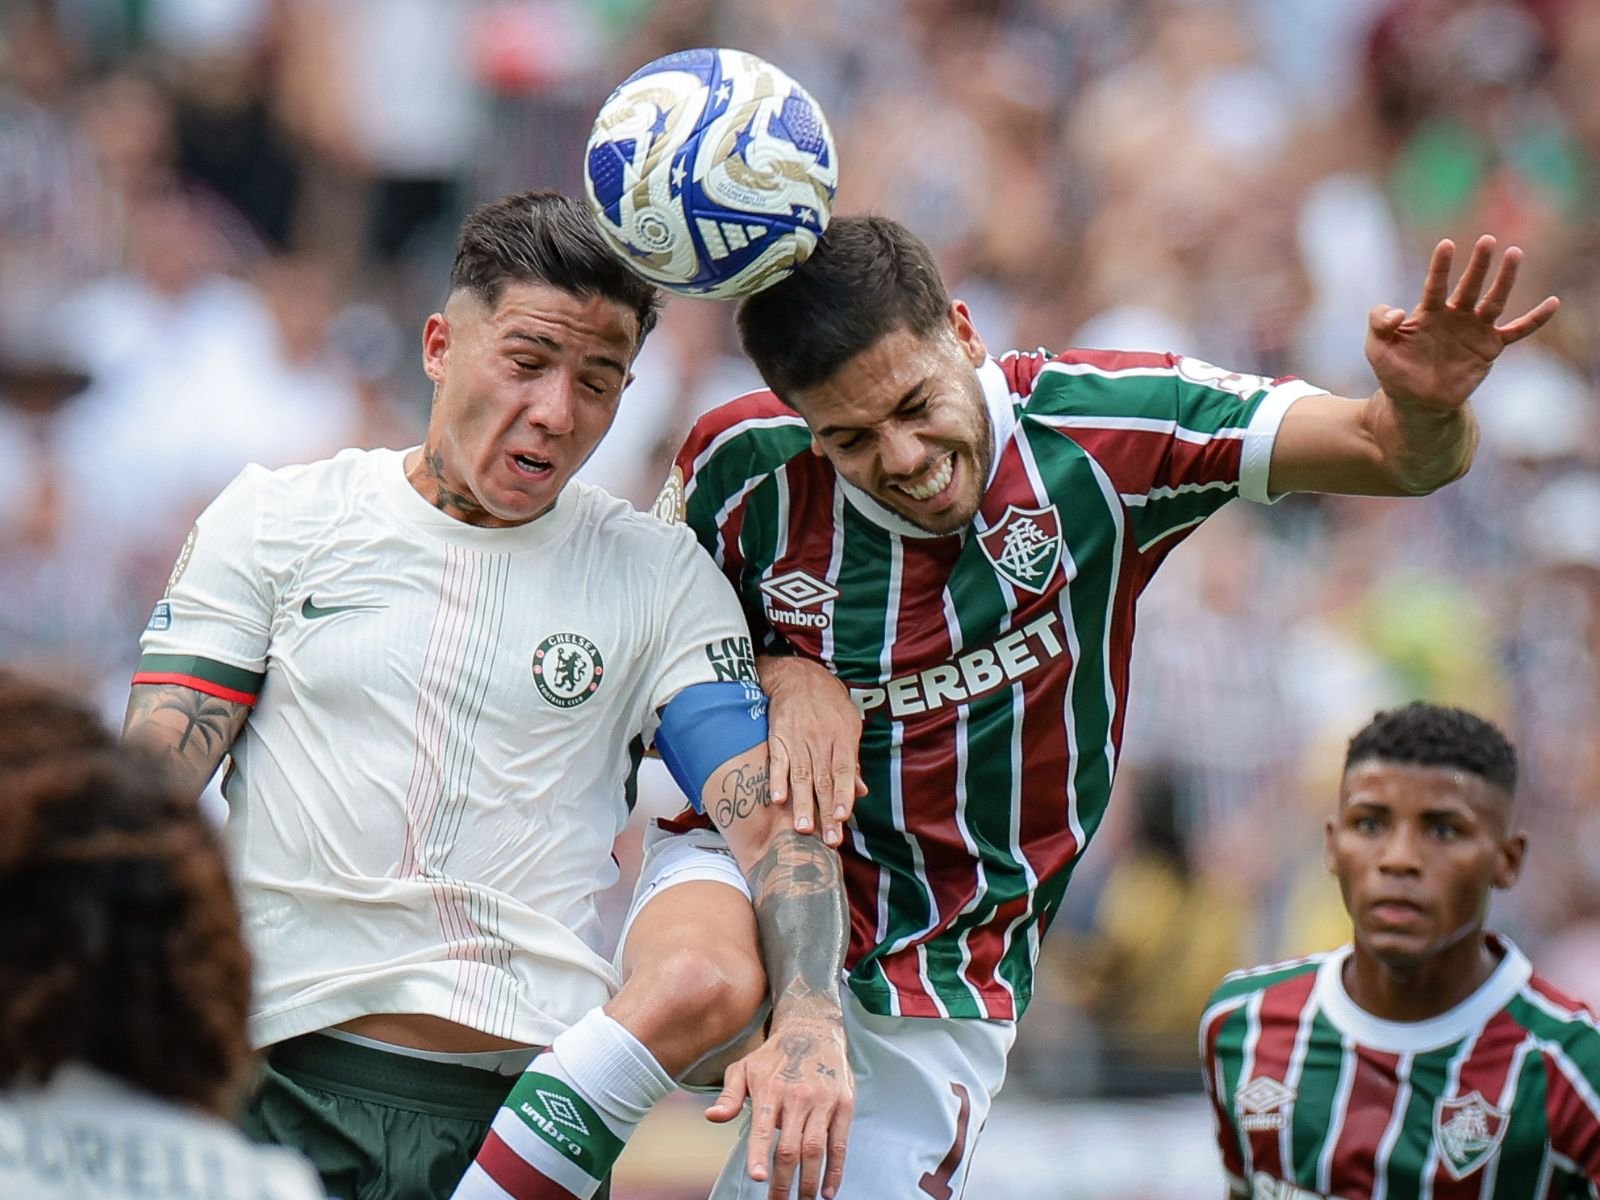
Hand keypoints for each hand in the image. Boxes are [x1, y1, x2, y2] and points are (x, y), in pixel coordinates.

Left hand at [705, 1016, 853, 1199]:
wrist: (813, 1029)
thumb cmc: (774, 1055)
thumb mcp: (744, 1068)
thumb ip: (729, 1096)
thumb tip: (712, 1117)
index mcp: (770, 1089)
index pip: (764, 1128)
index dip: (760, 1154)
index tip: (758, 1177)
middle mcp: (798, 1096)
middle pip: (791, 1147)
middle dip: (784, 1182)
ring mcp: (823, 1101)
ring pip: (816, 1149)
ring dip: (810, 1181)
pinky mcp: (844, 1104)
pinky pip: (840, 1143)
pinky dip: (836, 1170)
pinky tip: (828, 1190)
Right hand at [758, 655, 866, 847]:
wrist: (799, 678)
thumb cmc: (830, 704)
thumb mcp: (850, 725)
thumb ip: (852, 760)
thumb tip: (861, 791)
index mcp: (842, 739)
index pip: (843, 772)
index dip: (844, 795)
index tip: (843, 817)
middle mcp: (819, 742)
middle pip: (823, 781)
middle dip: (826, 812)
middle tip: (829, 839)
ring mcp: (797, 741)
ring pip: (801, 777)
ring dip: (802, 804)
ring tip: (804, 829)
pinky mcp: (778, 739)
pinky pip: (777, 763)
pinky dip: (777, 781)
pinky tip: (778, 800)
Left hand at [1365, 235, 1558, 411]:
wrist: (1416, 402)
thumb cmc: (1395, 371)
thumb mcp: (1377, 349)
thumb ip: (1379, 325)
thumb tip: (1398, 312)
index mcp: (1428, 312)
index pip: (1435, 285)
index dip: (1440, 266)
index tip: (1446, 245)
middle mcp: (1455, 315)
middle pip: (1469, 285)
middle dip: (1478, 264)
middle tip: (1487, 240)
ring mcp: (1474, 330)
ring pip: (1494, 301)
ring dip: (1504, 279)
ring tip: (1514, 253)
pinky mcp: (1490, 348)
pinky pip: (1517, 331)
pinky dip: (1535, 319)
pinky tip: (1553, 303)